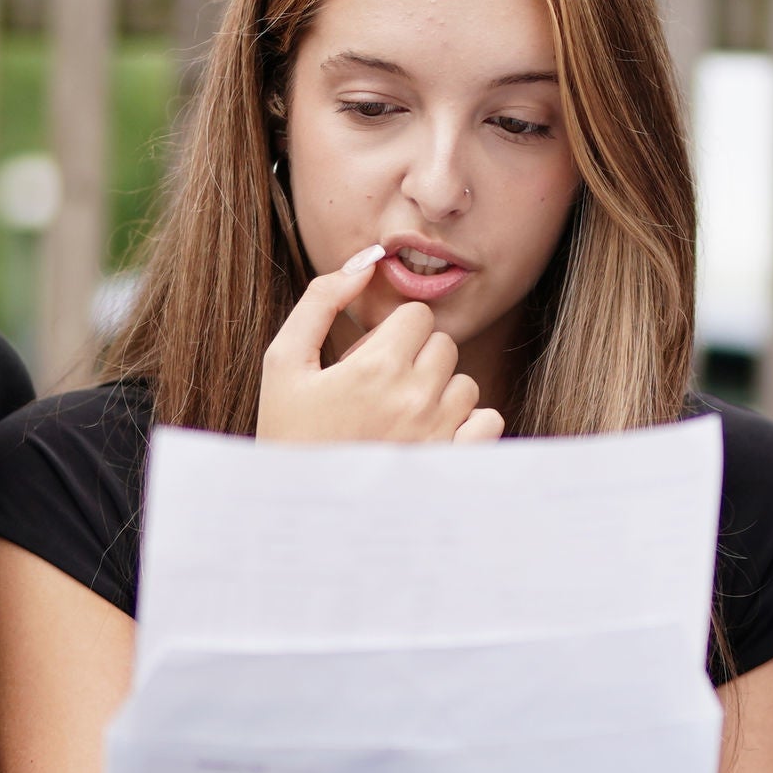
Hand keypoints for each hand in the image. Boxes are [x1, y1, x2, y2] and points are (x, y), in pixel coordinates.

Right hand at [256, 243, 503, 443]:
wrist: (301, 510)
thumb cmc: (288, 433)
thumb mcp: (283, 362)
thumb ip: (321, 301)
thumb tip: (365, 262)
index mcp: (376, 366)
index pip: (417, 314)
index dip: (393, 332)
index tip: (369, 358)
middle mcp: (415, 398)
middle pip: (443, 345)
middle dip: (416, 358)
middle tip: (380, 389)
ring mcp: (439, 433)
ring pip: (465, 383)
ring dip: (439, 392)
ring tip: (401, 416)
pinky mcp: (453, 463)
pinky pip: (488, 421)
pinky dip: (468, 424)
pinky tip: (432, 434)